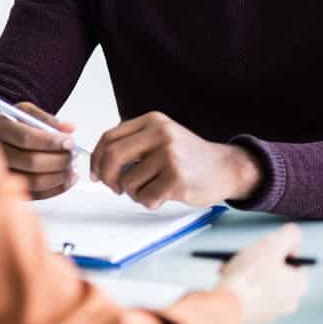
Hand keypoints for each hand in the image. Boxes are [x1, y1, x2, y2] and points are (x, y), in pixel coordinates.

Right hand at [0, 101, 77, 199]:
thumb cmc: (9, 124)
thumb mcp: (24, 112)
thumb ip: (46, 118)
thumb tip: (69, 129)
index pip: (27, 138)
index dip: (51, 142)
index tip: (69, 142)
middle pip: (31, 162)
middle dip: (59, 160)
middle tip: (73, 155)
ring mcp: (0, 173)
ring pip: (34, 181)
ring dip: (59, 177)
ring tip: (71, 168)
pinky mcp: (8, 188)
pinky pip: (35, 194)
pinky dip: (55, 189)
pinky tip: (66, 180)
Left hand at [89, 111, 260, 207]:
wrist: (226, 168)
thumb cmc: (189, 157)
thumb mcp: (162, 138)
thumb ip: (134, 144)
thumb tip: (98, 163)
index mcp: (152, 121)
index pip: (109, 137)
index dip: (96, 158)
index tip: (96, 173)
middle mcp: (160, 134)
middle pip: (112, 156)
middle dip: (107, 177)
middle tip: (114, 187)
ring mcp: (169, 155)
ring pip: (128, 182)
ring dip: (134, 193)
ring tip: (152, 189)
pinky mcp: (177, 178)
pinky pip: (146, 197)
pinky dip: (149, 202)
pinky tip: (164, 196)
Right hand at [215, 224, 309, 323]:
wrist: (226, 306)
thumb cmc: (249, 276)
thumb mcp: (272, 245)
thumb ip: (290, 235)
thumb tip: (294, 233)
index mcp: (298, 285)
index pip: (294, 258)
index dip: (277, 248)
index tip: (263, 247)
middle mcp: (289, 301)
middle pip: (275, 269)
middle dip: (257, 259)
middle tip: (243, 254)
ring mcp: (271, 311)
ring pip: (260, 281)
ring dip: (245, 270)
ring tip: (230, 266)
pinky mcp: (253, 316)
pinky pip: (249, 293)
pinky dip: (239, 284)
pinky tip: (226, 278)